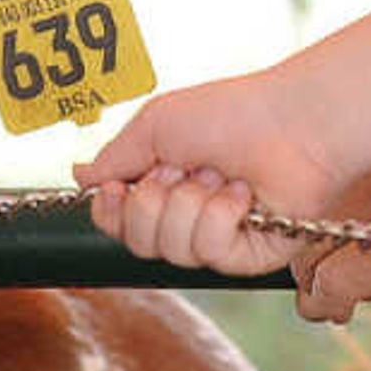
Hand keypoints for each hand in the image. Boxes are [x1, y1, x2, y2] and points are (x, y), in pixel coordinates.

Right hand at [75, 70, 342, 275]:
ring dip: (191, 203)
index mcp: (164, 187)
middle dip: (153, 202)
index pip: (118, 223)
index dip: (112, 211)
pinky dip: (220, 215)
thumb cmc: (230, 113)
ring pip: (170, 249)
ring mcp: (217, 240)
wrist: (292, 122)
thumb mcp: (156, 125)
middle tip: (184, 169)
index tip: (122, 186)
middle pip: (137, 242)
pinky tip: (242, 194)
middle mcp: (187, 218)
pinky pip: (209, 252)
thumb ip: (115, 158)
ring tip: (220, 175)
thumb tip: (78, 177)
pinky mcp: (247, 257)